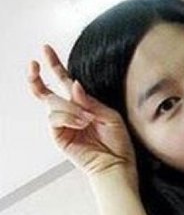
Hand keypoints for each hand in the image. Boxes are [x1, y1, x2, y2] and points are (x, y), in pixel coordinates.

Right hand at [28, 45, 137, 186]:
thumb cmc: (118, 143)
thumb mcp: (110, 116)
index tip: (46, 50)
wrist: (117, 164)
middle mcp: (70, 114)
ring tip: (87, 120)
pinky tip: (82, 123)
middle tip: (34, 64)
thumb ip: (91, 101)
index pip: (64, 82)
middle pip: (46, 92)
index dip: (55, 66)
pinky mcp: (59, 137)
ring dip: (70, 109)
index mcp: (83, 105)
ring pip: (53, 105)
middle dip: (38, 77)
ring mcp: (63, 126)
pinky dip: (68, 118)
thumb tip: (73, 84)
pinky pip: (55, 120)